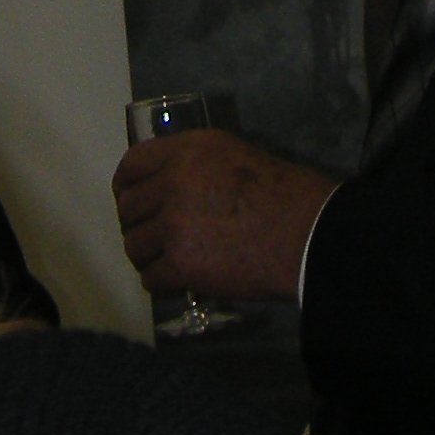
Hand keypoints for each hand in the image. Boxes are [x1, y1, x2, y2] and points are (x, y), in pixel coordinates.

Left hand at [111, 130, 333, 304]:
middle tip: (157, 238)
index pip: (133, 164)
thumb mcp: (236, 157)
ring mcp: (174, 225)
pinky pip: (150, 278)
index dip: (126, 186)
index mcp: (189, 151)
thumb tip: (167, 187)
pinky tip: (180, 281)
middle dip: (139, 225)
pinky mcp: (180, 264)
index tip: (130, 199)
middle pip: (128, 209)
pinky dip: (162, 283)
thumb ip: (195, 167)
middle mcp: (174, 183)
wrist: (308, 236)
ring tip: (170, 260)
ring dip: (149, 256)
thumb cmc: (286, 196)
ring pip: (134, 246)